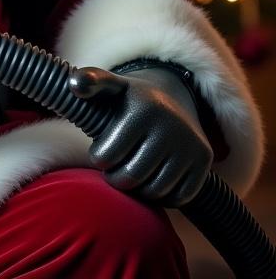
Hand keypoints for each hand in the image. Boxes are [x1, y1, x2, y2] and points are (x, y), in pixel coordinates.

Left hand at [69, 65, 212, 206]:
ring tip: (130, 177)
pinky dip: (163, 197)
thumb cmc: (128, 100)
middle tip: (113, 172)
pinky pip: (180, 196)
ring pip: (156, 190)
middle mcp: (170, 125)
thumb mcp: (109, 85)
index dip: (99, 159)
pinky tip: (152, 182)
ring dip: (139, 191)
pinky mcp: (204, 160)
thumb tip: (75, 84)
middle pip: (132, 176)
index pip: (108, 154)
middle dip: (116, 178)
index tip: (100, 154)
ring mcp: (190, 143)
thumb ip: (89, 81)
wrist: (170, 99)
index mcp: (142, 107)